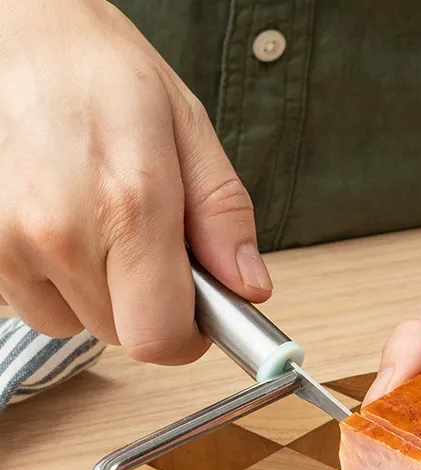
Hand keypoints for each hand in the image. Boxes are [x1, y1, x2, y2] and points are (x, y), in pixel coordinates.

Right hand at [0, 0, 270, 363]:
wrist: (4, 22)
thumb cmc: (92, 67)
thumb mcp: (185, 128)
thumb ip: (224, 217)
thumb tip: (249, 289)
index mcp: (130, 206)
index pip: (160, 339)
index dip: (185, 337)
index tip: (194, 316)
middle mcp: (60, 233)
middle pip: (120, 334)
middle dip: (143, 304)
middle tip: (141, 243)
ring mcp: (5, 242)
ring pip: (69, 322)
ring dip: (91, 291)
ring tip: (90, 220)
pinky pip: (26, 298)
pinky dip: (46, 275)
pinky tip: (53, 218)